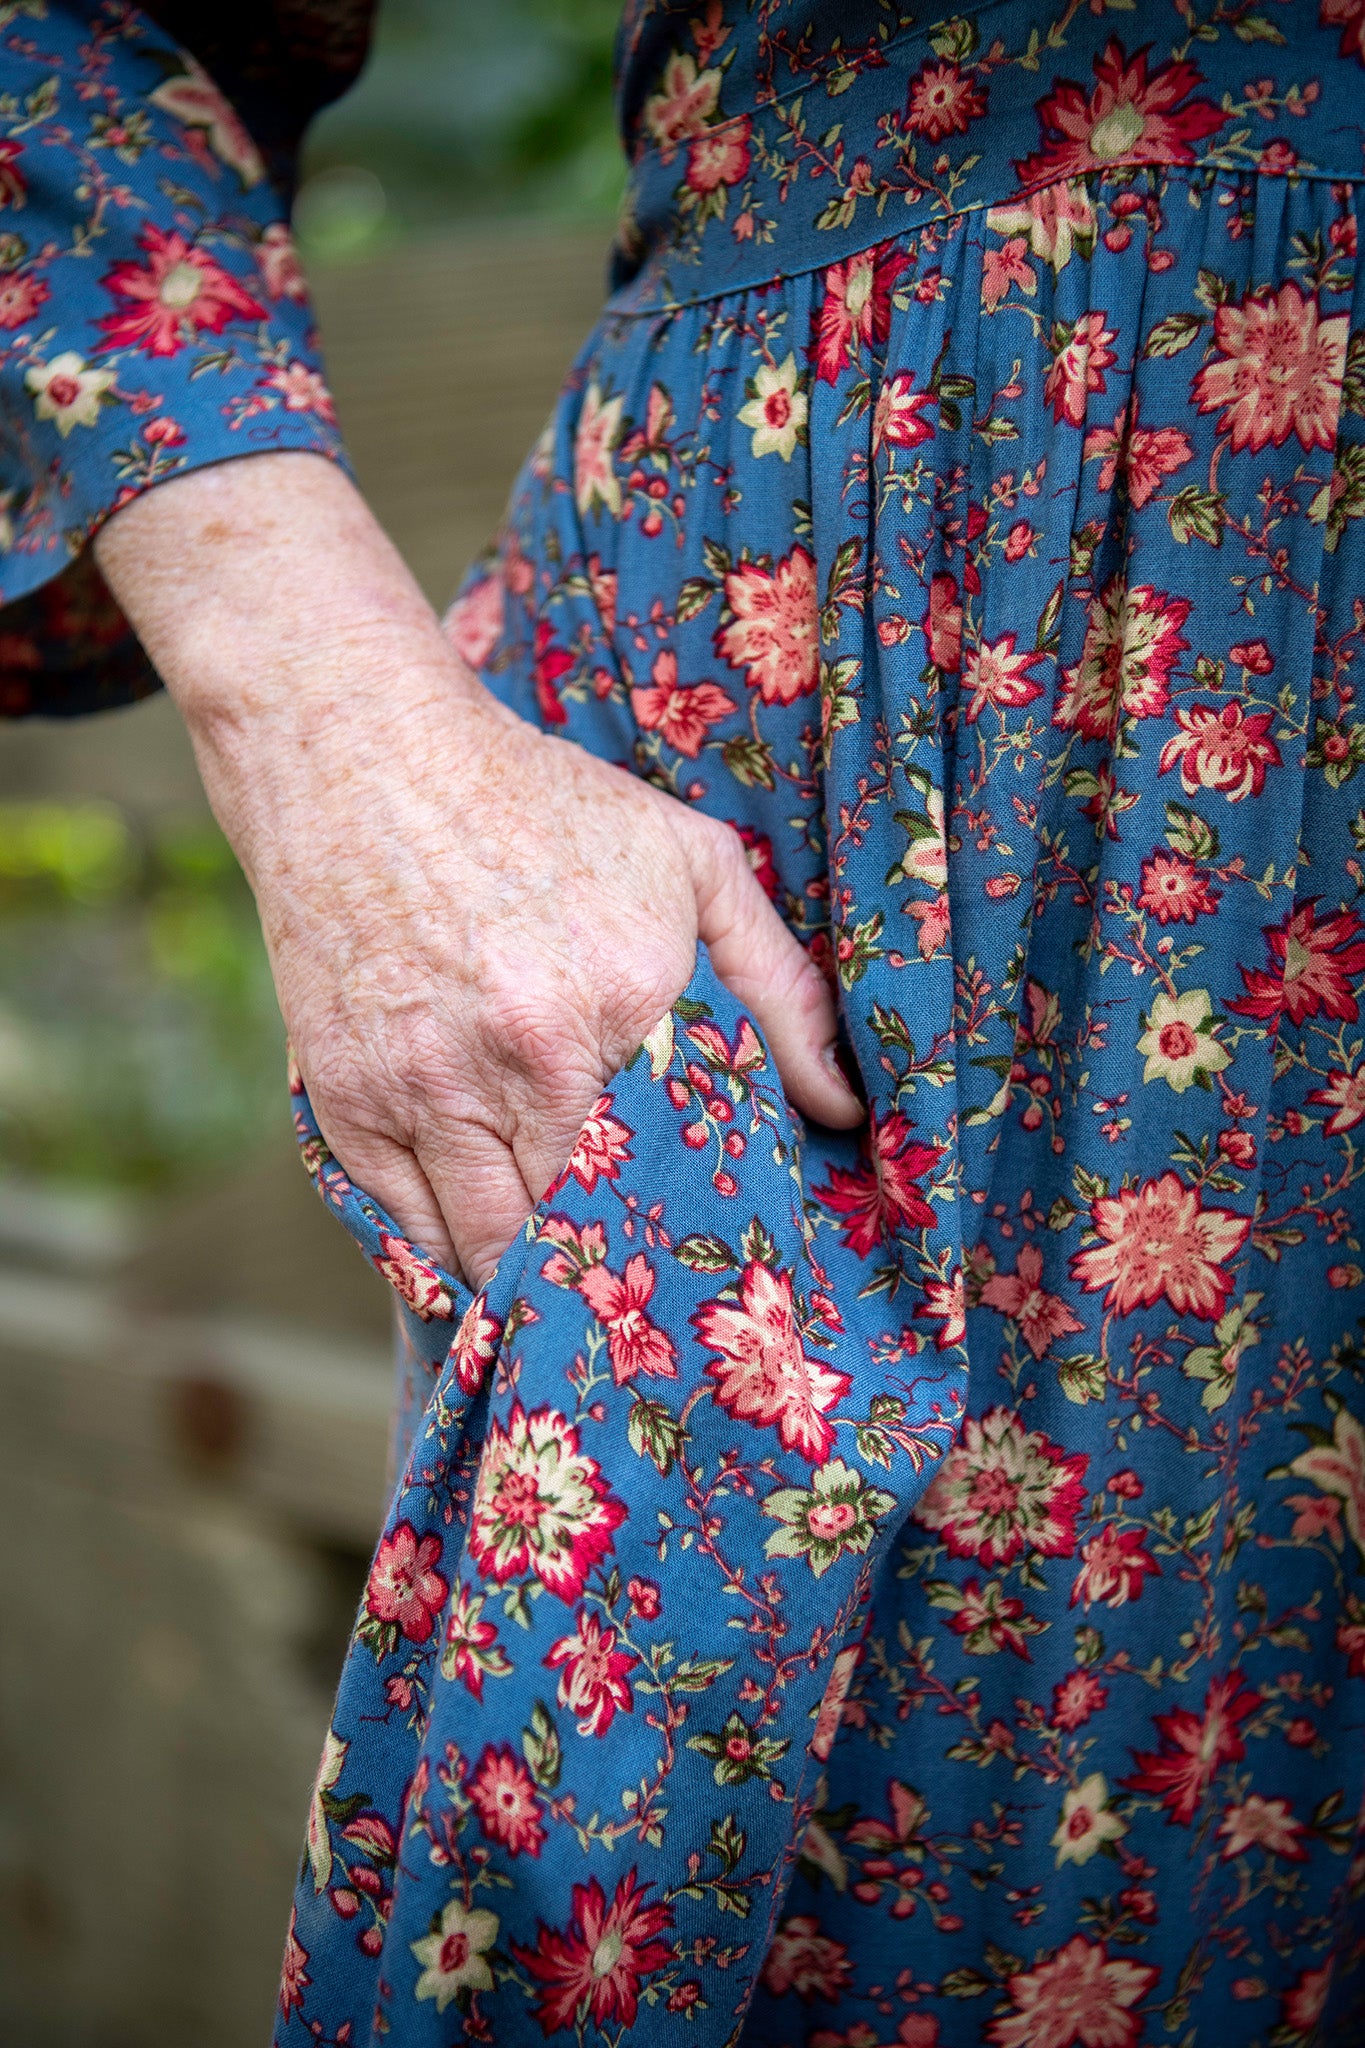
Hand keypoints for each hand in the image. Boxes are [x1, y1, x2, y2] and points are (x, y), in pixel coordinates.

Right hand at [95, 453, 862, 1287]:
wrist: (357, 756)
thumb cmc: (540, 806)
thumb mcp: (690, 862)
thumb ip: (778, 988)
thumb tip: (840, 1108)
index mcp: (627, 1001)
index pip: (678, 1177)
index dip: (692, 1237)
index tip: (705, 1264)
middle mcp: (526, 1058)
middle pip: (582, 1236)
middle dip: (610, 1276)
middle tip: (639, 1305)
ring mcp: (425, 1087)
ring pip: (487, 1253)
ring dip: (526, 1284)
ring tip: (561, 1294)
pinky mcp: (347, 1101)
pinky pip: (403, 1232)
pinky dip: (443, 1257)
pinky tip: (479, 1255)